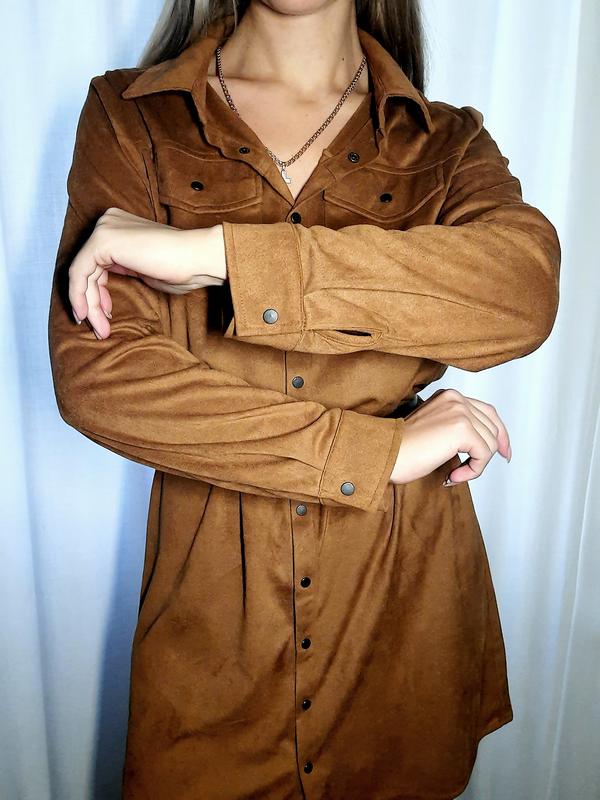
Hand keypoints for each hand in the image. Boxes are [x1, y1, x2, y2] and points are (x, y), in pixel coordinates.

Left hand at [68, 207, 227, 338]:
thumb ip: (124, 270)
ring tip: (101, 329)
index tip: (103, 317)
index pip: (96, 264)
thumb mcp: (144, 270)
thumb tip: (101, 291)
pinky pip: (79, 272)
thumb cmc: (182, 268)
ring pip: (82, 274)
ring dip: (89, 306)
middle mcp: (108, 223)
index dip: (95, 294)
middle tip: (101, 329)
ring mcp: (104, 229)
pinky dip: (80, 296)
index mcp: (118, 227)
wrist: (198, 259)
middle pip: (87, 269)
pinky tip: (87, 315)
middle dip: (92, 303)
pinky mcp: (102, 240)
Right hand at [390, 388, 511, 485]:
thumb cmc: (402, 449)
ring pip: (491, 443)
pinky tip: (454, 475)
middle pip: (493, 428)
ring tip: (454, 473)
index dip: (500, 434)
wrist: (385, 454)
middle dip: (487, 454)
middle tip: (469, 471)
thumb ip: (457, 427)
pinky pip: (484, 454)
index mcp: (450, 396)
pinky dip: (473, 470)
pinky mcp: (462, 429)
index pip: (487, 412)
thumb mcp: (434, 429)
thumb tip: (486, 444)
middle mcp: (456, 399)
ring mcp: (460, 412)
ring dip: (476, 465)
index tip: (504, 452)